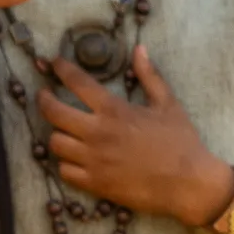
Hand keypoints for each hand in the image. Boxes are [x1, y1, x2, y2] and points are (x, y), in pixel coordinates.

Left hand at [37, 45, 233, 225]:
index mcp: (114, 110)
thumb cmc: (181, 142)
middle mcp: (97, 133)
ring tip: (63, 131)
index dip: (60, 69)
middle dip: (44, 100)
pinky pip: (64, 171)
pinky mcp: (95, 184)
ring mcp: (94, 160)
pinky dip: (66, 164)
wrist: (189, 183)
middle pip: (52, 112)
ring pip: (55, 143)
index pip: (76, 82)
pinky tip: (74, 159)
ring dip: (57, 134)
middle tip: (44, 96)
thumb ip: (150, 76)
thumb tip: (139, 49)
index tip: (53, 64)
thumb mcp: (168, 104)